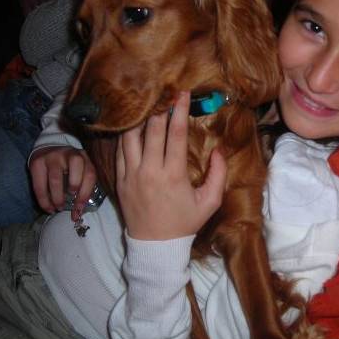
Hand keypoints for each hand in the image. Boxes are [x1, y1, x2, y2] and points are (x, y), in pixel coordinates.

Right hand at [29, 146, 96, 213]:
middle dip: (74, 189)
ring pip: (56, 179)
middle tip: (70, 203)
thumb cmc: (66, 167)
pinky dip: (43, 199)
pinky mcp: (37, 162)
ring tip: (58, 208)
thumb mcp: (78, 172)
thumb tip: (77, 214)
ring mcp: (53, 156)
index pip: (90, 174)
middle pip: (76, 168)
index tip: (79, 209)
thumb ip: (81, 189)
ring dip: (57, 198)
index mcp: (84, 158)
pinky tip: (47, 207)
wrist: (46, 150)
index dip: (86, 193)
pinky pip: (39, 184)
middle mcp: (70, 154)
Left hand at [116, 91, 226, 240]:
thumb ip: (218, 175)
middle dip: (160, 108)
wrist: (155, 246)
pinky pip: (120, 151)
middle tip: (165, 92)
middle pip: (152, 130)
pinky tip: (133, 125)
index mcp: (173, 174)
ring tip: (147, 105)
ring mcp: (131, 174)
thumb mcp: (209, 202)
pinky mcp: (119, 179)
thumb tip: (219, 151)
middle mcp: (150, 170)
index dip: (179, 110)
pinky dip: (126, 135)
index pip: (176, 134)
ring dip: (140, 118)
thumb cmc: (184, 223)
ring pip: (131, 137)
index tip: (182, 93)